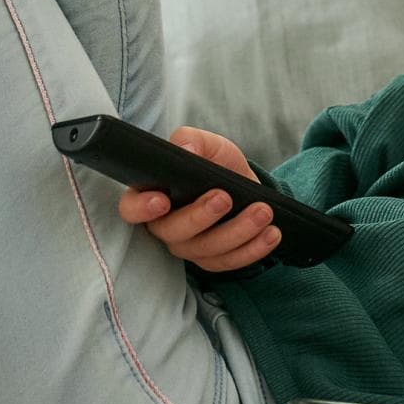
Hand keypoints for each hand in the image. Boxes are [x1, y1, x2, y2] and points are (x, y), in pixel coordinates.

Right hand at [116, 126, 282, 273]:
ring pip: (207, 249)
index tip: (162, 200)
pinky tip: (272, 233)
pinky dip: (254, 249)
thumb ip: (192, 140)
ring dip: (238, 231)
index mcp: (152, 196)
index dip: (141, 209)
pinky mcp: (215, 261)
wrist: (243, 184)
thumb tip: (184, 149)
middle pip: (174, 232)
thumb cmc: (214, 163)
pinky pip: (231, 262)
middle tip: (224, 197)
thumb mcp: (207, 145)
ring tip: (263, 211)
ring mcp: (190, 247)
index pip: (132, 209)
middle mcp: (165, 227)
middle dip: (201, 216)